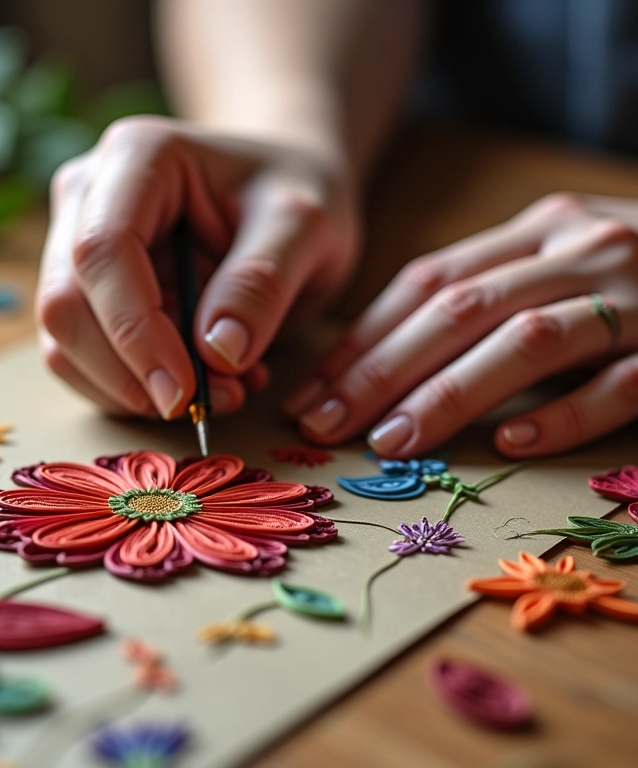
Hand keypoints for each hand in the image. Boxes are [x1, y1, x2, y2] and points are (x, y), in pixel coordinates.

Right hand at [37, 116, 357, 418]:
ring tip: (222, 391)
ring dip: (133, 391)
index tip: (185, 392)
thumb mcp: (304, 228)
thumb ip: (261, 283)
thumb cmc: (295, 198)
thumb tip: (217, 354)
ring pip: (64, 343)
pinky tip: (202, 384)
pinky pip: (84, 360)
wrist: (286, 201)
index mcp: (138, 158)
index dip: (135, 331)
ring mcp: (80, 246)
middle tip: (208, 405)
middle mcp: (90, 198)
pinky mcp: (90, 294)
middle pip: (66, 303)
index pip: (103, 251)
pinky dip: (135, 391)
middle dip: (130, 374)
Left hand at [284, 193, 637, 456]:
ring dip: (451, 394)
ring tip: (394, 442)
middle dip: (382, 371)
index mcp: (533, 231)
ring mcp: (634, 294)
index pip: (424, 283)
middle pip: (458, 310)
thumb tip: (383, 361)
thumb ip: (483, 294)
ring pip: (527, 340)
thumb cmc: (625, 273)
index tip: (312, 390)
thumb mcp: (549, 262)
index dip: (362, 339)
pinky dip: (563, 413)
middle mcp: (577, 250)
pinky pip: (620, 381)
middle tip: (325, 425)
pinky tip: (510, 443)